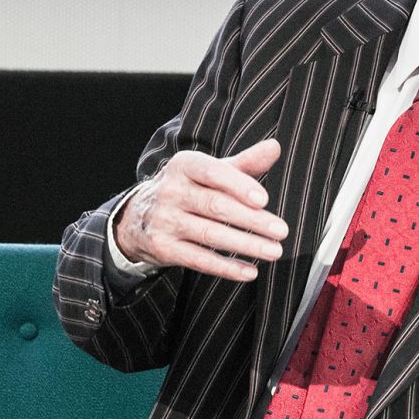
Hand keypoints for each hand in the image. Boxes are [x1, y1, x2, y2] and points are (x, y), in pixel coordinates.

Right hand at [114, 139, 287, 281]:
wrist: (137, 216)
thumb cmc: (188, 189)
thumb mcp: (210, 171)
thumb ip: (244, 162)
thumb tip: (275, 147)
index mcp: (184, 166)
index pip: (212, 172)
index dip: (238, 185)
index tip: (264, 200)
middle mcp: (170, 191)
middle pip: (215, 206)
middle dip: (252, 220)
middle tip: (281, 231)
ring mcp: (164, 221)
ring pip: (210, 235)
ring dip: (246, 244)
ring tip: (274, 251)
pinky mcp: (163, 248)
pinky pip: (199, 260)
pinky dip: (227, 267)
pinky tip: (250, 271)